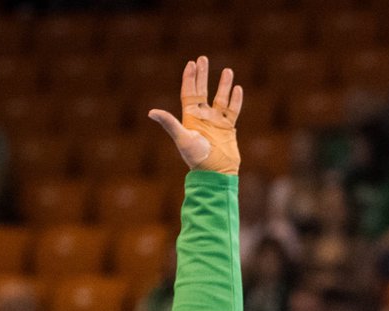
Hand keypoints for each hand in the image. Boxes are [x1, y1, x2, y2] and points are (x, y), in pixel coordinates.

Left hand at [149, 56, 241, 174]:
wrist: (214, 173)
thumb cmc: (196, 157)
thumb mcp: (182, 138)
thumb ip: (169, 123)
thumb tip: (151, 112)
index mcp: (190, 117)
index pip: (189, 93)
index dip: (189, 78)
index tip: (191, 63)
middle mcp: (203, 117)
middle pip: (202, 91)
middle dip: (203, 75)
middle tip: (203, 58)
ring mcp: (216, 122)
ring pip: (220, 98)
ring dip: (223, 85)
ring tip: (227, 70)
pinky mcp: (228, 129)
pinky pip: (232, 110)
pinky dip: (235, 100)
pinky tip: (237, 89)